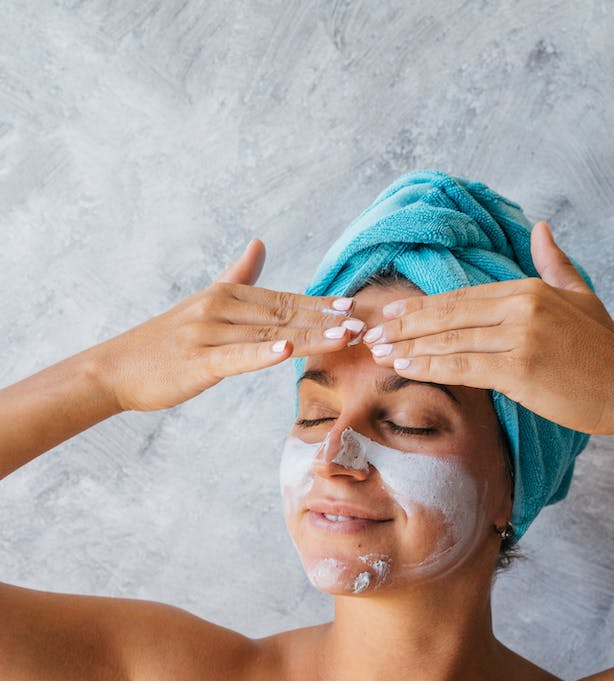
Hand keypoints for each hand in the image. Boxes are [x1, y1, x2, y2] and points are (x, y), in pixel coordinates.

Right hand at [90, 238, 364, 412]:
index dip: (319, 304)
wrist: (116, 368)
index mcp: (225, 296)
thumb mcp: (202, 304)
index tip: (353, 306)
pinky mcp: (197, 361)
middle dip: (325, 319)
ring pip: (267, 334)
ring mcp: (208, 334)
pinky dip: (263, 353)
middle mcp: (219, 308)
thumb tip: (259, 243)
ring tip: (343, 337)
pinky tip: (288, 350)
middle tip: (362, 324)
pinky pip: (236, 357)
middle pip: (282, 314)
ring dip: (309, 335)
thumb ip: (236, 276)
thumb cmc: (163, 343)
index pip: (282, 300)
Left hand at [363, 222, 613, 436]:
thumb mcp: (579, 295)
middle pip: (449, 314)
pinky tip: (406, 367)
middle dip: (405, 324)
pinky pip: (464, 367)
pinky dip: (431, 366)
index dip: (423, 306)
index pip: (463, 296)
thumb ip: (554, 263)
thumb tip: (540, 228)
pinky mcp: (520, 370)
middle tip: (370, 332)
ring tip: (378, 351)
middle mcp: (521, 307)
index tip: (392, 312)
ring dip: (409, 346)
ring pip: (451, 340)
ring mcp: (520, 338)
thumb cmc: (604, 348)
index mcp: (529, 289)